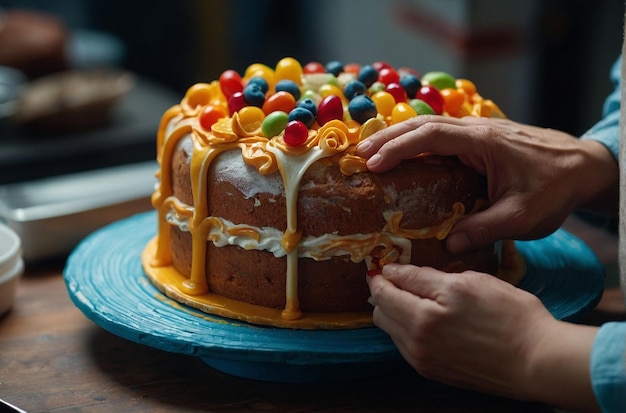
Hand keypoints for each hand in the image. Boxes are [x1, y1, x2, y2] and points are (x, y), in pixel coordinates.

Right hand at [356, 116, 617, 252]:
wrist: (585, 166)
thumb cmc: (556, 189)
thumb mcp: (522, 217)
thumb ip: (484, 229)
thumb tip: (448, 246)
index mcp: (482, 143)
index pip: (430, 136)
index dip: (398, 147)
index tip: (373, 163)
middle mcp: (476, 130)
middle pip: (422, 124)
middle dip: (388, 137)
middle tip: (359, 155)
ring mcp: (479, 131)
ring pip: (430, 126)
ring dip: (400, 136)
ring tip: (372, 152)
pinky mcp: (482, 138)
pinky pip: (442, 134)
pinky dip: (417, 141)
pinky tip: (407, 154)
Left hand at [367, 263, 598, 410]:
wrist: (537, 360)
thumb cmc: (510, 316)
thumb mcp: (468, 282)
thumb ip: (425, 277)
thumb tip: (397, 272)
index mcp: (423, 316)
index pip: (386, 289)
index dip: (380, 274)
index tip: (381, 266)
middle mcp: (417, 342)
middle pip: (381, 312)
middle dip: (382, 292)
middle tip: (394, 278)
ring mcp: (424, 360)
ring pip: (391, 330)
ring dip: (391, 311)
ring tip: (408, 296)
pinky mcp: (434, 372)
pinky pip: (405, 346)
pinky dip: (405, 329)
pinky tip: (423, 318)